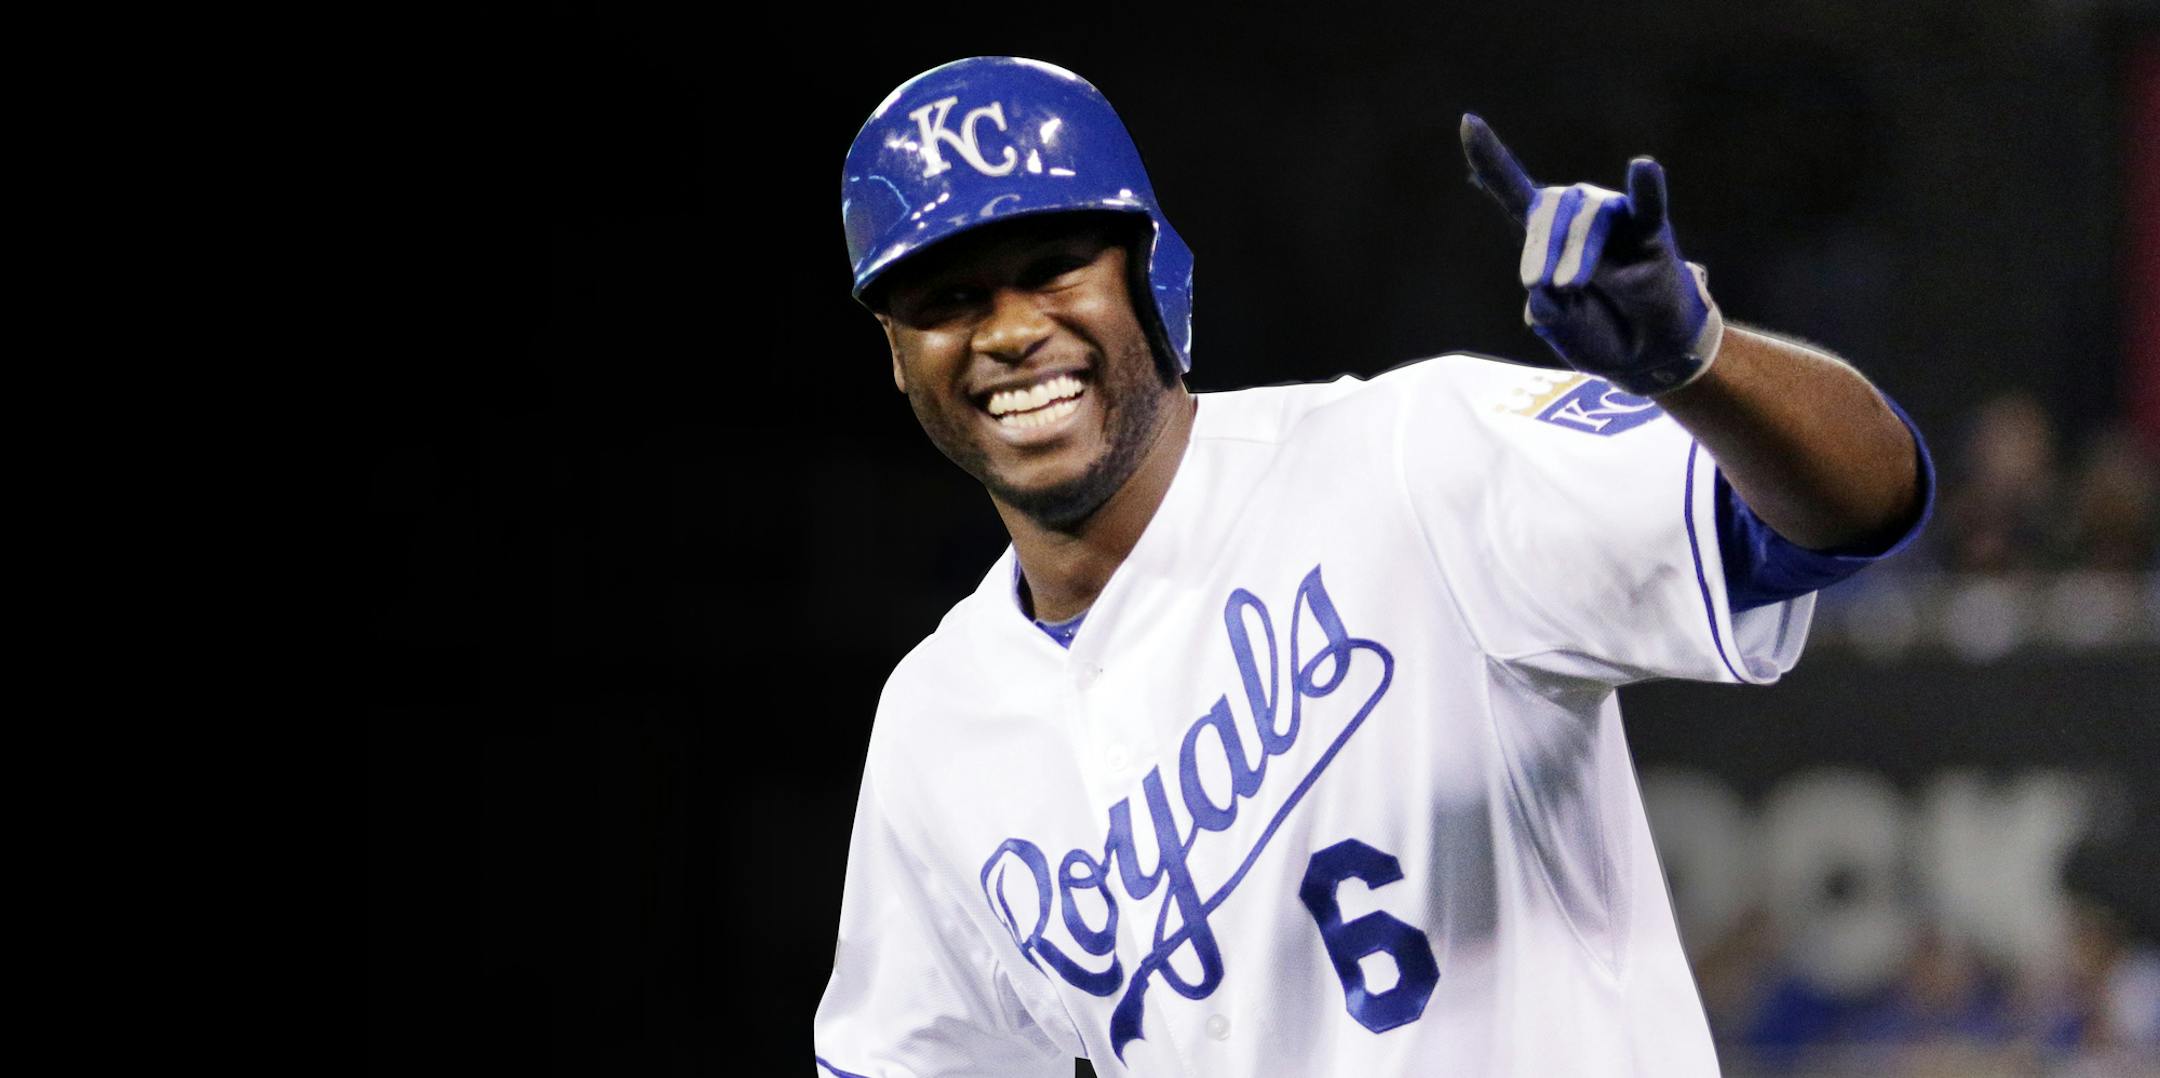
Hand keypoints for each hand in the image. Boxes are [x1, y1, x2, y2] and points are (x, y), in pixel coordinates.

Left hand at [1459, 114, 1723, 396]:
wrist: (1645, 355)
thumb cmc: (1596, 332)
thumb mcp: (1562, 330)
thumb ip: (1549, 314)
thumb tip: (1541, 294)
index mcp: (1543, 235)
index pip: (1512, 189)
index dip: (1491, 158)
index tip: (1468, 122)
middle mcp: (1577, 216)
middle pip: (1549, 204)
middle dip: (1539, 245)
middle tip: (1539, 284)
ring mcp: (1615, 221)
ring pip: (1589, 215)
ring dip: (1576, 250)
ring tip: (1569, 286)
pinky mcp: (1652, 234)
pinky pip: (1649, 207)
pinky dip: (1647, 188)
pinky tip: (1643, 168)